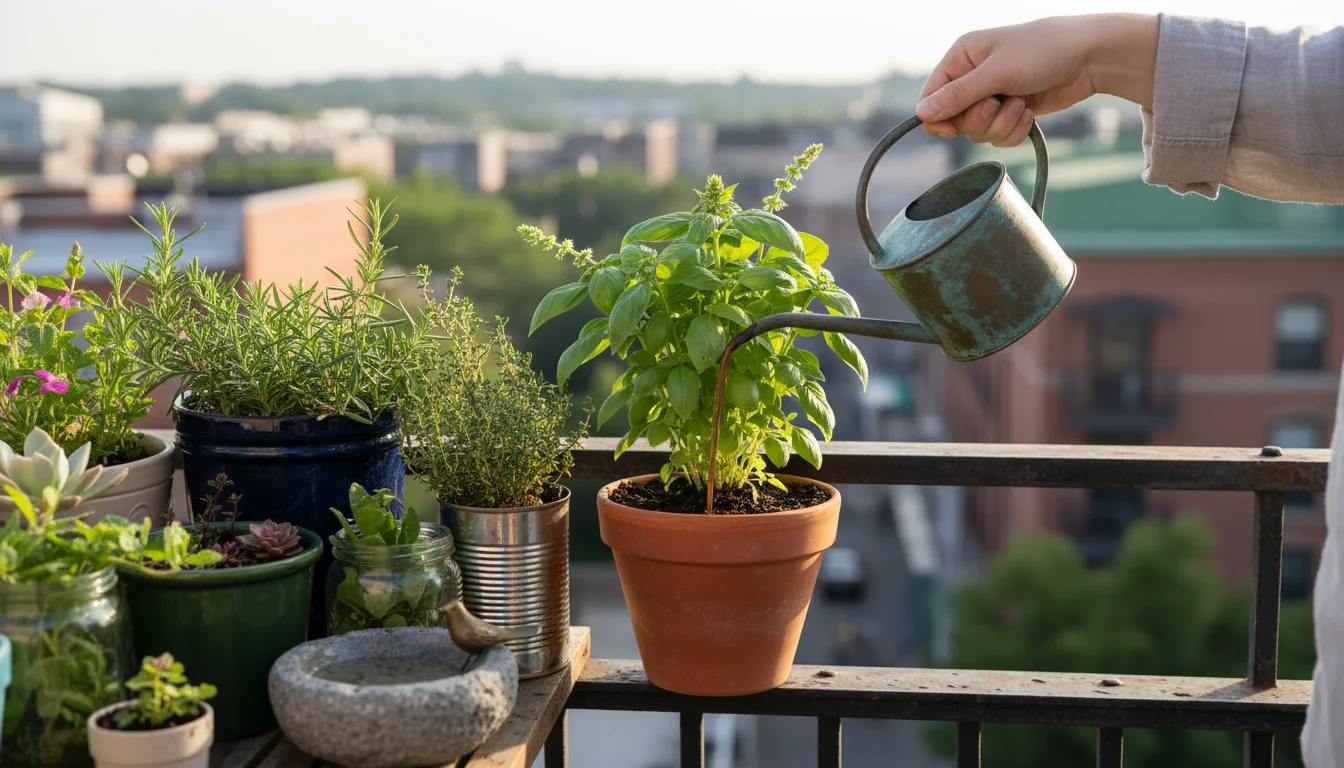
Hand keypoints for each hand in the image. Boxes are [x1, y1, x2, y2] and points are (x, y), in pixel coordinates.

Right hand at [916, 14, 1158, 144]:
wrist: (1089, 57)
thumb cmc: (1043, 50)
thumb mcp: (997, 72)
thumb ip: (958, 95)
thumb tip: (922, 114)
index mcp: (961, 57)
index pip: (931, 98)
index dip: (939, 118)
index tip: (953, 129)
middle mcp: (972, 77)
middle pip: (954, 120)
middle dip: (979, 120)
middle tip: (998, 104)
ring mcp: (992, 96)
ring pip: (977, 132)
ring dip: (1001, 125)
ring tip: (1021, 105)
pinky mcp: (1010, 112)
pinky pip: (998, 137)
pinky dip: (1014, 130)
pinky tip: (1029, 112)